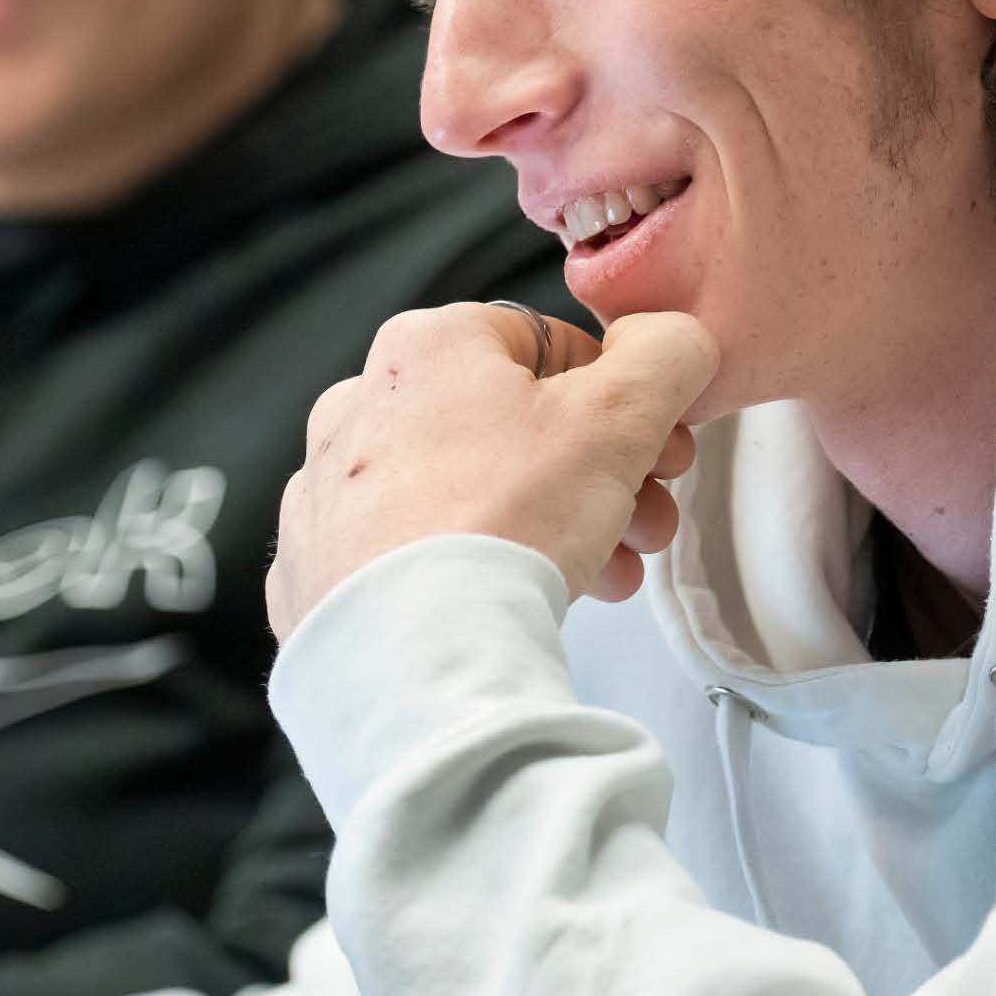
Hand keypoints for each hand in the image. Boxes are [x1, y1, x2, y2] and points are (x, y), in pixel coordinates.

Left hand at [269, 305, 716, 640]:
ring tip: (608, 571)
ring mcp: (332, 492)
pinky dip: (478, 568)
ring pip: (473, 492)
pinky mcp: (323, 569)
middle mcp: (361, 406)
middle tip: (646, 520)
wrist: (416, 656)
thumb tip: (672, 339)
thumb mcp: (619, 415)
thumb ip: (663, 355)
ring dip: (556, 525)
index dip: (625, 399)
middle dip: (602, 475)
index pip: (551, 346)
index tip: (660, 450)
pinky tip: (528, 599)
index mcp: (424, 345)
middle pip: (515, 426)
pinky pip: (421, 553)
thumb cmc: (503, 524)